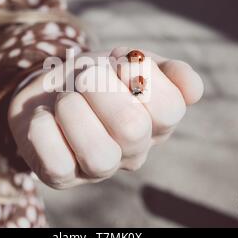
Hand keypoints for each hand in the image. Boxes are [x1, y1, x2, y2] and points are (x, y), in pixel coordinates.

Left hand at [8, 47, 202, 188]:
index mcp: (156, 123)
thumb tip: (192, 88)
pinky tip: (45, 115)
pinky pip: (56, 164)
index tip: (120, 63)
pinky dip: (44, 128)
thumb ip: (165, 70)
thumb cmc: (97, 76)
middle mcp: (133, 152)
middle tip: (85, 76)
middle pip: (131, 129)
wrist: (50, 87)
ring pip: (98, 156)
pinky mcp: (61, 177)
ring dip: (73, 111)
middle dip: (100, 88)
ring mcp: (97, 169)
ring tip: (65, 98)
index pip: (169, 109)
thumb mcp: (130, 61)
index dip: (141, 76)